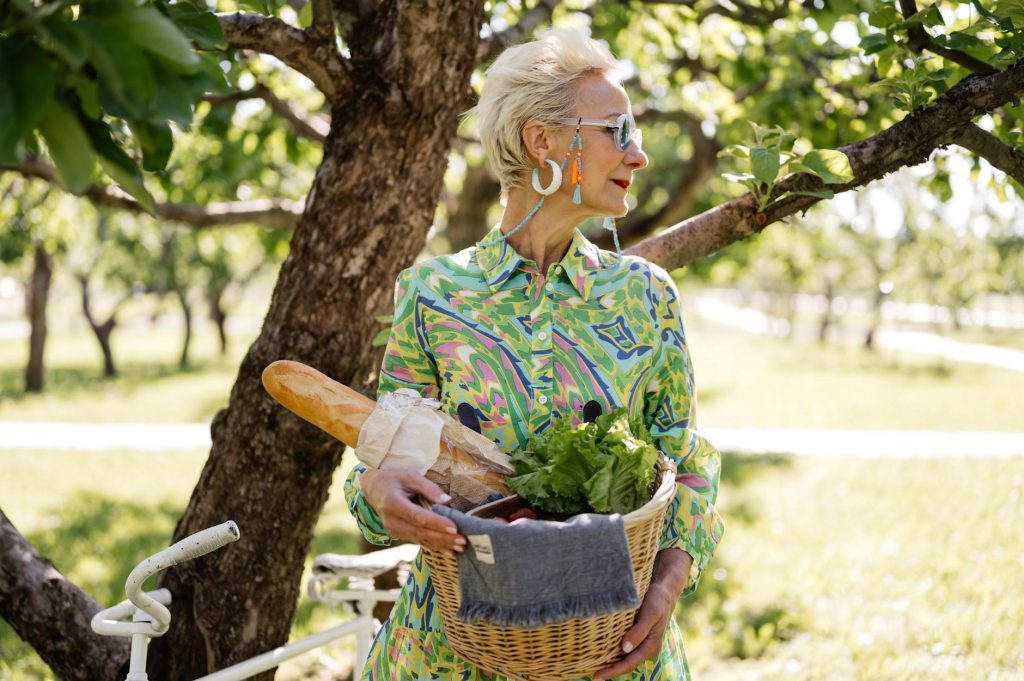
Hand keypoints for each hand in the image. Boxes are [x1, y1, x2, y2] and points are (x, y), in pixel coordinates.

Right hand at [359, 469, 464, 555]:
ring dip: (441, 545)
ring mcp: (394, 530)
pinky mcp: (399, 534)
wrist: (373, 489)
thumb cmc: (394, 479)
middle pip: (420, 532)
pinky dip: (434, 546)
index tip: (454, 528)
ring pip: (420, 540)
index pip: (417, 517)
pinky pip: (418, 541)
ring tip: (460, 547)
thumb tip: (447, 500)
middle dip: (443, 538)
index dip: (436, 523)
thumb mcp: (410, 476)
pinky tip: (449, 550)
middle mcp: (392, 520)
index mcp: (393, 503)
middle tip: (462, 541)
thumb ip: (429, 488)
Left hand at [592, 549, 691, 680]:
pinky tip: (599, 651)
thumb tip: (624, 649)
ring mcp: (641, 643)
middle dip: (609, 671)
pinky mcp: (636, 636)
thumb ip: (638, 631)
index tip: (596, 676)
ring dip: (609, 663)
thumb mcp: (650, 614)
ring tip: (591, 666)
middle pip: (625, 664)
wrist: (664, 591)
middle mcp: (646, 648)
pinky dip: (612, 651)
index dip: (613, 671)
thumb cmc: (658, 601)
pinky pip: (623, 648)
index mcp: (651, 646)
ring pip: (623, 657)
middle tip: (591, 676)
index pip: (629, 664)